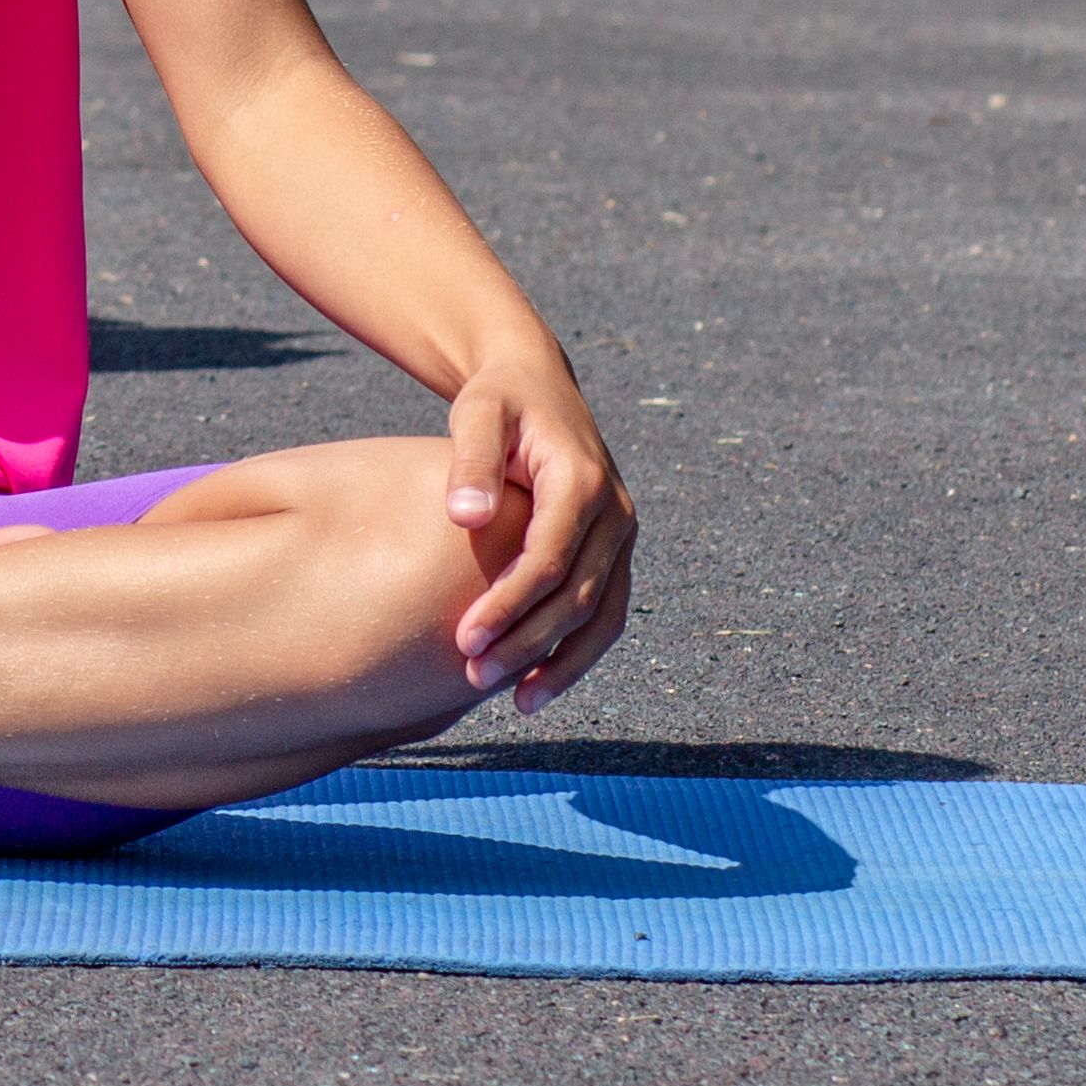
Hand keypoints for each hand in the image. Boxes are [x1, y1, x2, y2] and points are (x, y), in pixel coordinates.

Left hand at [442, 347, 633, 715]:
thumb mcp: (477, 413)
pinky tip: (537, 687)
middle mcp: (614, 513)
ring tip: (515, 702)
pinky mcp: (615, 551)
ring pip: (603, 617)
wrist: (537, 383)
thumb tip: (465, 517)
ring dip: (561, 664)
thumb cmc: (498, 399)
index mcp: (582, 481)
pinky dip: (577, 654)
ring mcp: (621, 536)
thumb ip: (471, 461)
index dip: (508, 605)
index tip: (464, 639)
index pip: (547, 560)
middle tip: (472, 674)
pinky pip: (606, 613)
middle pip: (576, 596)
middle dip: (527, 643)